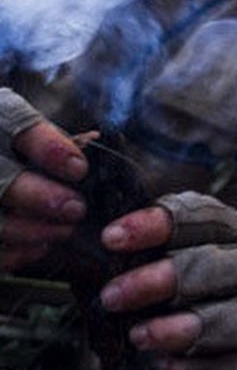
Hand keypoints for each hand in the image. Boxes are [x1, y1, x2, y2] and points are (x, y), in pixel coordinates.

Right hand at [0, 88, 87, 270]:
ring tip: (63, 231)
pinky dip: (14, 251)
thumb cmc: (20, 146)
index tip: (79, 169)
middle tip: (75, 209)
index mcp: (2, 118)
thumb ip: (59, 141)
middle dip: (41, 197)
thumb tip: (95, 146)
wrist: (0, 162)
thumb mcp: (32, 130)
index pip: (21, 128)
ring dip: (31, 229)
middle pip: (3, 178)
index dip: (50, 149)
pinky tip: (39, 246)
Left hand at [100, 191, 236, 369]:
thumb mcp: (206, 241)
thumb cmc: (222, 272)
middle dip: (161, 280)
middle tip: (111, 295)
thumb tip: (109, 240)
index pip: (202, 218)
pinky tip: (166, 366)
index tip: (111, 238)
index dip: (157, 225)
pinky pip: (233, 366)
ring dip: (179, 329)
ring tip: (137, 336)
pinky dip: (198, 369)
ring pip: (229, 320)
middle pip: (215, 269)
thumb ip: (167, 238)